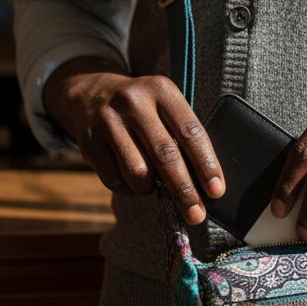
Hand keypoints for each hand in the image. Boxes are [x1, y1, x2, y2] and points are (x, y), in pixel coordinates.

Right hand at [42, 57, 224, 225]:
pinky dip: (128, 189)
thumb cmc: (144, 109)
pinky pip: (114, 180)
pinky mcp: (89, 141)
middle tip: (196, 215)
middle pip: (165, 155)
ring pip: (138, 172)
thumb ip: (182, 135)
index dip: (206, 165)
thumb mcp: (164, 106)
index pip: (190, 132)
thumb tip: (203, 184)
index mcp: (162, 90)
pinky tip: (130, 180)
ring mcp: (108, 121)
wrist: (92, 93)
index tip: (217, 191)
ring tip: (152, 184)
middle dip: (184, 190)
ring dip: (150, 188)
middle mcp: (134, 102)